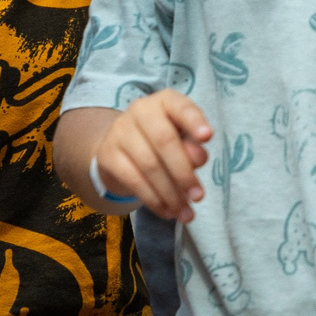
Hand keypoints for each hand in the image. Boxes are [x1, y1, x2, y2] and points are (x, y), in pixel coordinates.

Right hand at [80, 92, 212, 221]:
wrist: (120, 149)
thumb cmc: (161, 143)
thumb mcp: (182, 141)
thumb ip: (193, 148)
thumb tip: (198, 158)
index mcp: (164, 102)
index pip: (180, 106)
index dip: (194, 121)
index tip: (208, 137)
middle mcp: (140, 110)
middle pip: (164, 140)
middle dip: (183, 172)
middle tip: (198, 196)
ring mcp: (120, 132)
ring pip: (149, 165)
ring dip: (170, 193)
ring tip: (185, 213)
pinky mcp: (107, 155)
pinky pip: (133, 180)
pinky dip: (153, 200)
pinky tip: (166, 211)